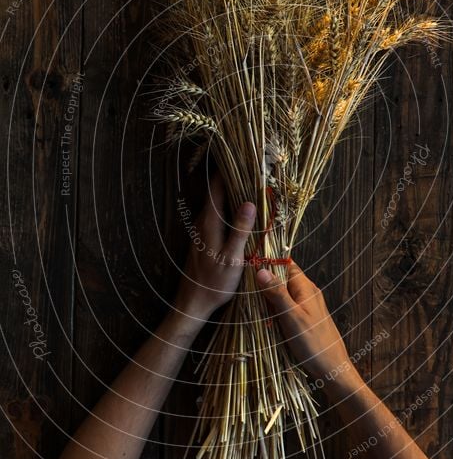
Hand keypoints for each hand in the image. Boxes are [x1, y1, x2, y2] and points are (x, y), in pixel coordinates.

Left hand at [174, 174, 255, 321]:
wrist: (193, 303)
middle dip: (234, 177)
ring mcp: (203, 230)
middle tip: (254, 165)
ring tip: (252, 182)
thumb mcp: (232, 258)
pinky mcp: (206, 238)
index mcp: (209, 222)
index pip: (217, 187)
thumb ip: (240, 230)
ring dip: (233, 192)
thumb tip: (250, 202)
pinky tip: (243, 210)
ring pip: (219, 203)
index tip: (243, 155)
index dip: (229, 169)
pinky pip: (219, 214)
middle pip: (218, 191)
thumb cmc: (213, 283)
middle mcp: (203, 221)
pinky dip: (231, 206)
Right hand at [256, 262, 358, 391]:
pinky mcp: (304, 318)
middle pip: (283, 278)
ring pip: (283, 293)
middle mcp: (307, 292)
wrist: (332, 367)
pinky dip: (275, 308)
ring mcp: (306, 305)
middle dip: (266, 280)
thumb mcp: (292, 316)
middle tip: (245, 286)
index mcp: (306, 287)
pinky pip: (286, 306)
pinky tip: (265, 316)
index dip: (269, 261)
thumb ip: (277, 292)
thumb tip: (261, 270)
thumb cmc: (313, 342)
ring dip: (269, 296)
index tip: (250, 264)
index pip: (286, 264)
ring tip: (251, 301)